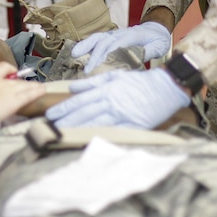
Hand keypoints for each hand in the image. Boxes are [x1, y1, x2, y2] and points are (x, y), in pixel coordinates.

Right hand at [0, 62, 46, 120]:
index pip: (2, 67)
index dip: (9, 70)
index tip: (13, 73)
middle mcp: (0, 82)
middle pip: (16, 80)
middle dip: (23, 83)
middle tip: (29, 85)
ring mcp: (9, 91)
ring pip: (25, 86)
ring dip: (33, 87)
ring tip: (40, 87)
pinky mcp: (16, 100)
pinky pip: (29, 94)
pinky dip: (36, 92)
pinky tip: (42, 91)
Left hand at [45, 68, 188, 128]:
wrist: (165, 87)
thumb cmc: (140, 82)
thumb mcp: (115, 76)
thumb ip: (93, 83)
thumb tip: (73, 88)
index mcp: (106, 89)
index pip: (80, 100)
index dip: (64, 108)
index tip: (50, 114)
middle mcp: (111, 101)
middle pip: (84, 112)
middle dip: (66, 120)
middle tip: (50, 127)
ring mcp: (122, 114)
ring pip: (95, 123)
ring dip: (78, 129)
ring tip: (63, 134)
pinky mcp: (132, 125)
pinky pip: (113, 132)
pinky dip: (100, 136)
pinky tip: (88, 140)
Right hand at [71, 21, 171, 73]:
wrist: (156, 28)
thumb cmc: (157, 39)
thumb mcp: (159, 46)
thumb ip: (149, 52)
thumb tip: (138, 58)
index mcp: (133, 35)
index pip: (117, 45)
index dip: (107, 56)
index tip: (100, 68)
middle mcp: (120, 33)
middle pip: (104, 43)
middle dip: (94, 57)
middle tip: (87, 72)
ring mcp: (113, 34)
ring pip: (97, 38)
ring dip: (85, 47)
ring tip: (74, 58)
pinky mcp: (109, 37)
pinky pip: (95, 39)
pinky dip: (85, 44)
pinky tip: (75, 52)